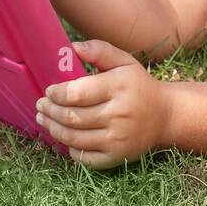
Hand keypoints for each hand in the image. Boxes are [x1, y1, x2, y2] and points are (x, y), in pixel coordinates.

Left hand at [35, 40, 168, 169]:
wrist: (165, 116)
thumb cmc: (138, 85)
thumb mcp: (124, 61)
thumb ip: (100, 51)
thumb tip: (73, 47)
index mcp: (119, 87)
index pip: (77, 93)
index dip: (57, 94)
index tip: (49, 91)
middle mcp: (119, 115)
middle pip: (72, 117)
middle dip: (50, 111)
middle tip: (41, 105)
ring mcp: (118, 139)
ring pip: (74, 138)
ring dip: (53, 129)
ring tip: (44, 120)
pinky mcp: (117, 157)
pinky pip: (85, 157)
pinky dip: (70, 148)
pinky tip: (64, 138)